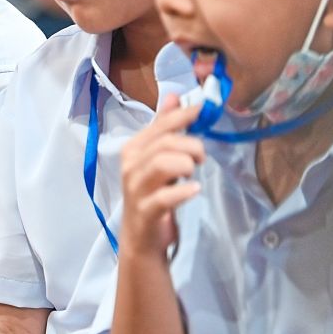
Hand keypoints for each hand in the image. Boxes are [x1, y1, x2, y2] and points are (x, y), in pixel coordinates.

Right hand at [119, 95, 204, 259]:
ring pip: (162, 164)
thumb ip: (163, 128)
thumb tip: (174, 96)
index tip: (203, 110)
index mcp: (133, 149)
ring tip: (194, 172)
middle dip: (190, 145)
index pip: (159, 125)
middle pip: (163, 143)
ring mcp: (136, 188)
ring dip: (186, 164)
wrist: (141, 237)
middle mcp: (130, 165)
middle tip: (202, 157)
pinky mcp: (146, 210)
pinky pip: (165, 196)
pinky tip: (194, 189)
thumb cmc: (151, 192)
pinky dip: (183, 191)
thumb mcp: (155, 157)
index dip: (182, 115)